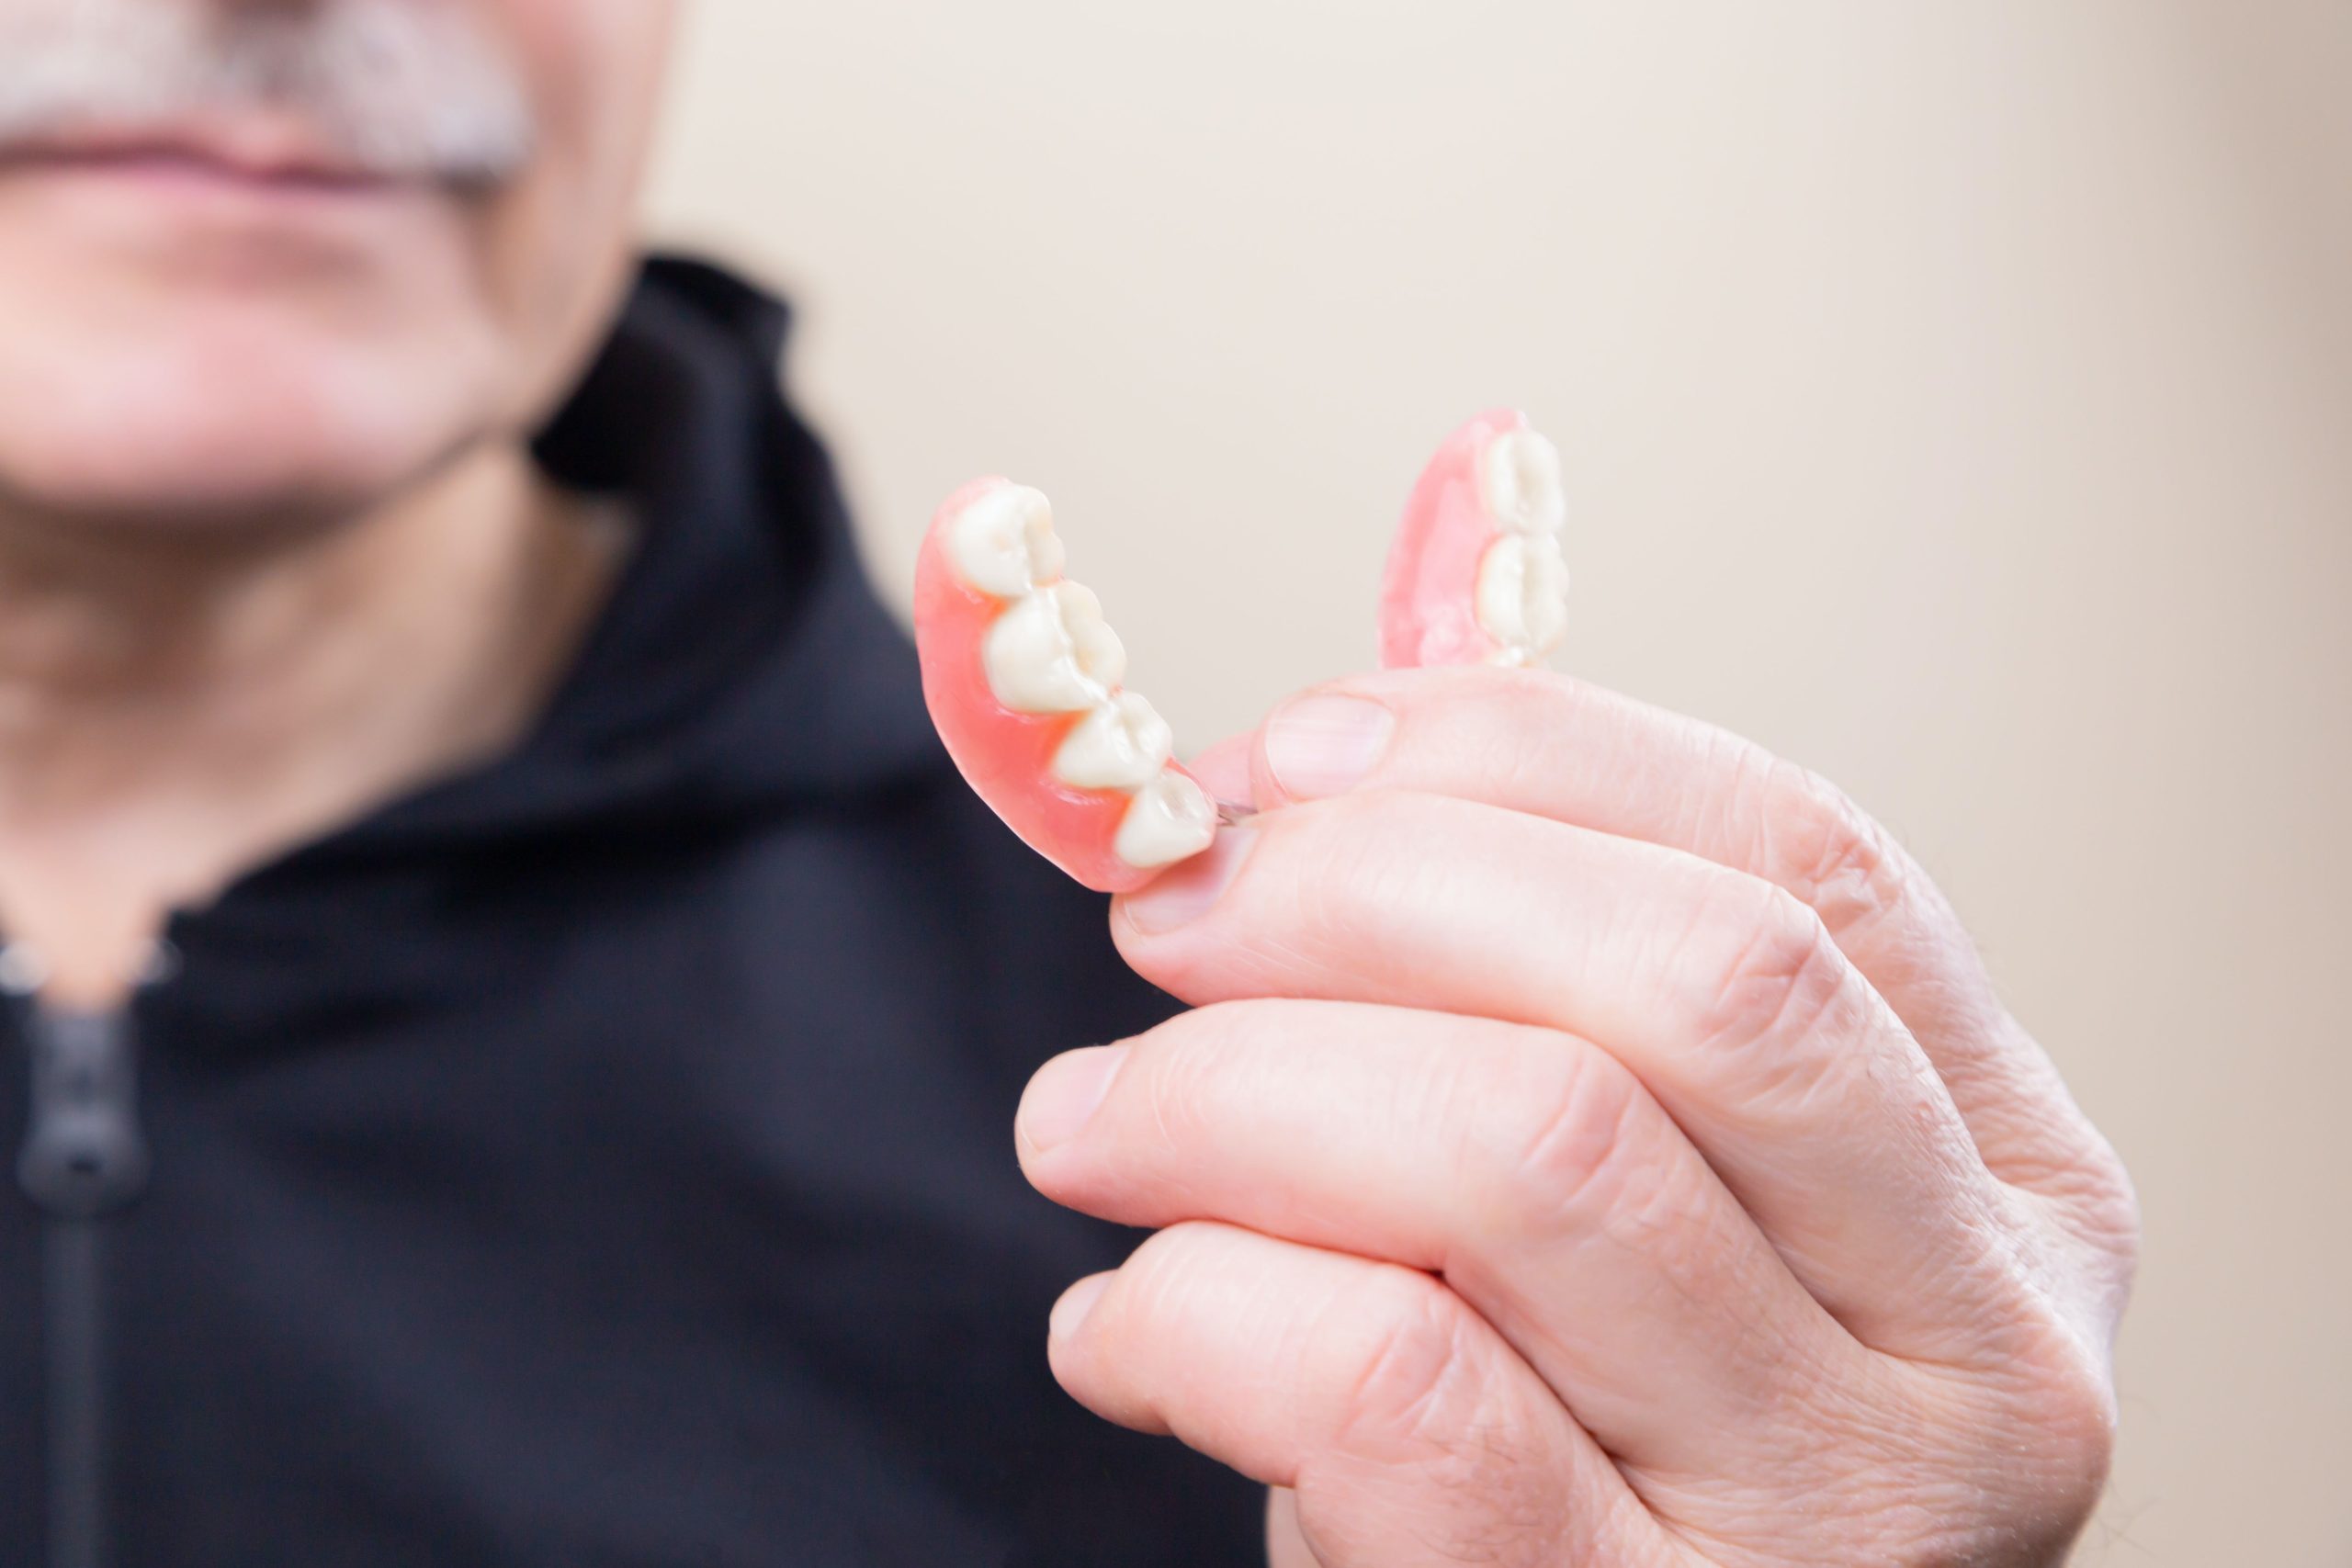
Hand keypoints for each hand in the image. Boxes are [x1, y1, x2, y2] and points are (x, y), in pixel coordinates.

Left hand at [1015, 666, 2137, 1566]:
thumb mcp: (1617, 1199)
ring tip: (1089, 1127)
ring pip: (1529, 1151)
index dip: (1510, 758)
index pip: (1800, 856)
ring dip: (1226, 1091)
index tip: (1283, 763)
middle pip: (1695, 977)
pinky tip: (1121, 1328)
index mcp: (2001, 1170)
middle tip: (1166, 918)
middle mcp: (1977, 1338)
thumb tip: (1295, 771)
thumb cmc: (1556, 1432)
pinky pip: (1388, 1386)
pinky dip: (1193, 1305)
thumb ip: (1529, 989)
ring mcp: (1834, 1513)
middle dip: (1368, 890)